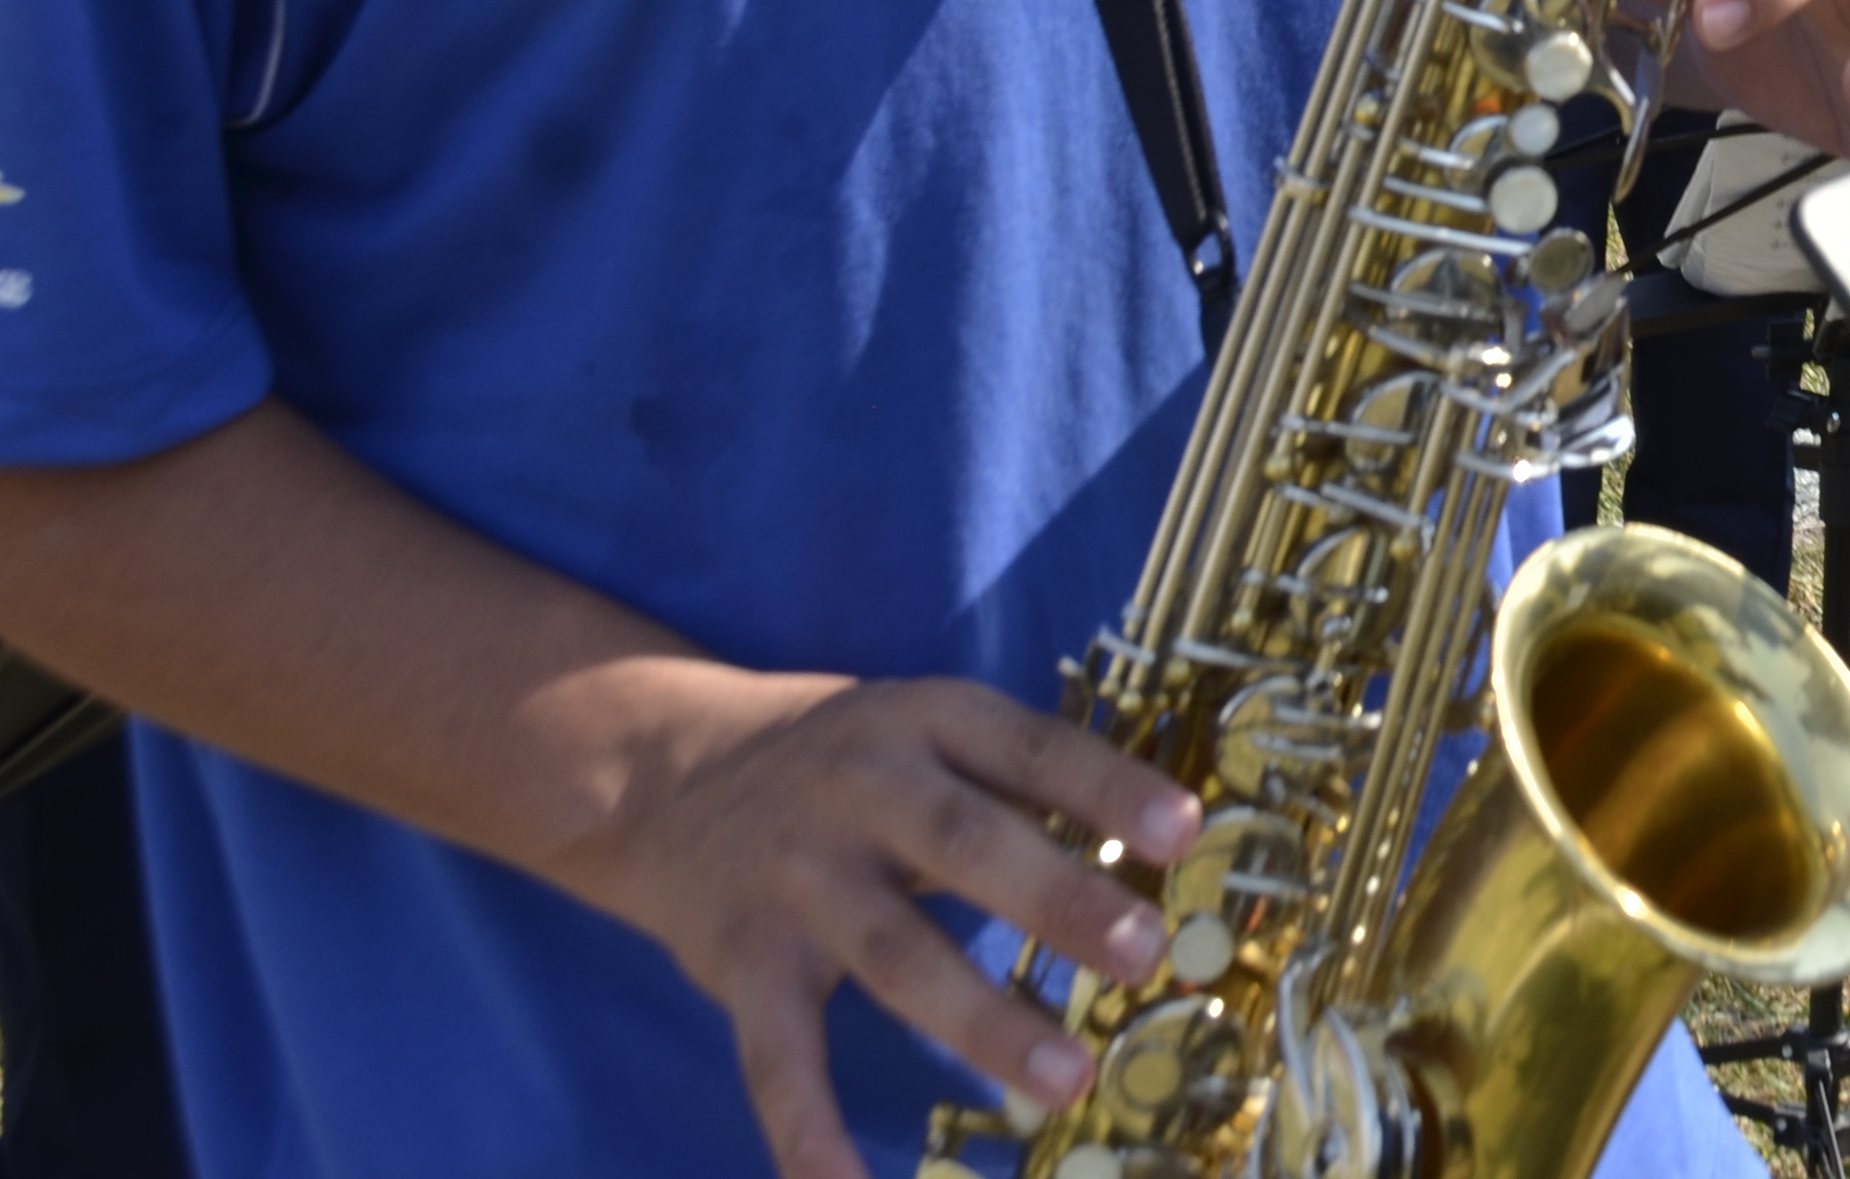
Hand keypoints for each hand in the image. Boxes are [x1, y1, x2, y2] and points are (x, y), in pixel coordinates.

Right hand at [577, 668, 1203, 1178]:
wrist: (665, 770)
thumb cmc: (848, 756)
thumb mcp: (930, 728)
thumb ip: (1026, 780)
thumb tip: (1161, 841)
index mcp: (927, 722)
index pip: (1030, 749)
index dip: (1107, 786)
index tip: (1184, 830)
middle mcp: (862, 790)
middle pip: (965, 846)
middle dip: (1057, 901)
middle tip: (1145, 952)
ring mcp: (798, 879)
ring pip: (895, 955)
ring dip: (984, 1021)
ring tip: (1068, 1079)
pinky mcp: (742, 959)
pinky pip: (776, 1053)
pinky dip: (808, 1126)